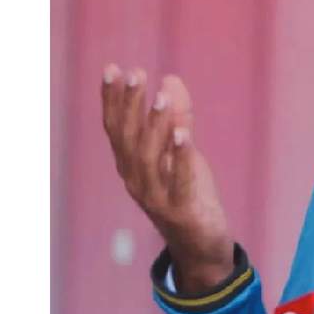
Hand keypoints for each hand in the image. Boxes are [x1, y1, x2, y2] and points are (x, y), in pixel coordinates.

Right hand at [100, 65, 233, 293]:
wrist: (200, 246)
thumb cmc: (189, 194)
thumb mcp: (182, 152)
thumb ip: (177, 118)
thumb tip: (171, 79)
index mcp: (131, 165)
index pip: (116, 128)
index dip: (112, 99)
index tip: (113, 68)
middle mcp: (136, 179)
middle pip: (128, 138)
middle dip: (130, 105)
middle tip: (136, 74)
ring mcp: (156, 197)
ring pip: (149, 158)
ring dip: (155, 125)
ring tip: (162, 97)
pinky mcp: (181, 210)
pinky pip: (179, 181)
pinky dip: (180, 158)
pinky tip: (184, 134)